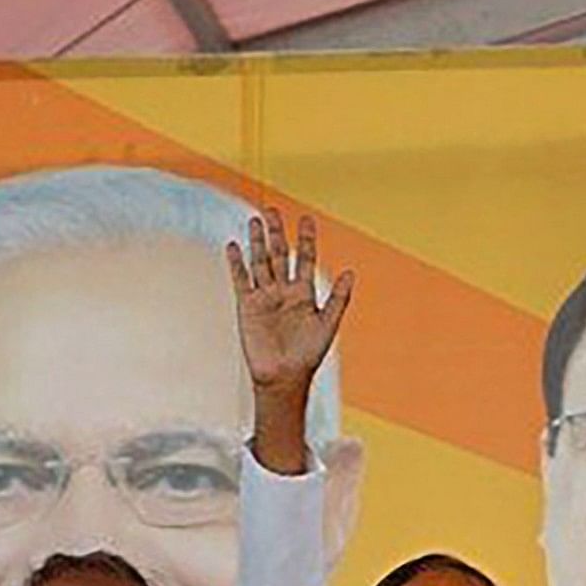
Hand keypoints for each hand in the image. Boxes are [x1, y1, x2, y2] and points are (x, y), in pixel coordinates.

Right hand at [226, 211, 352, 395]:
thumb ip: (338, 297)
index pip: (304, 259)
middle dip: (276, 233)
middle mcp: (283, 291)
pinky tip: (234, 246)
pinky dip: (237, 263)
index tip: (307, 218)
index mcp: (304, 293)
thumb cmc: (308, 354)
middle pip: (279, 254)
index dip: (306, 239)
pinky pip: (241, 280)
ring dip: (257, 242)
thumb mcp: (327, 323)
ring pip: (260, 262)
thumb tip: (351, 272)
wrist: (283, 376)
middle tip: (272, 210)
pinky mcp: (247, 306)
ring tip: (255, 220)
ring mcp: (264, 297)